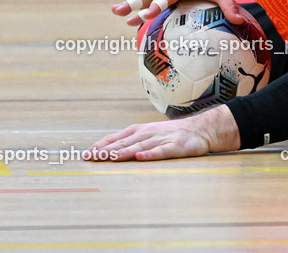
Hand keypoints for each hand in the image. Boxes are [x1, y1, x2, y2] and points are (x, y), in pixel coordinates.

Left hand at [83, 105, 240, 160]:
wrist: (200, 129)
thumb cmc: (172, 133)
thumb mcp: (150, 134)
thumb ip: (132, 141)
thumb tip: (109, 149)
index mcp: (140, 130)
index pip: (116, 137)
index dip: (101, 145)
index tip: (87, 153)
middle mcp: (148, 133)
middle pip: (124, 142)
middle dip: (106, 150)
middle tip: (91, 157)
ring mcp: (161, 139)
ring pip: (139, 146)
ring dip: (124, 152)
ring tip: (110, 157)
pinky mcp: (175, 147)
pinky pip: (161, 151)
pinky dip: (150, 154)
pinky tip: (140, 158)